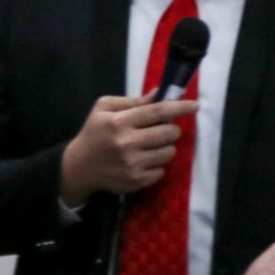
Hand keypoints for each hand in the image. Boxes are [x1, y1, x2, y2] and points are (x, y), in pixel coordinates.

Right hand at [59, 95, 199, 204]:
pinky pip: (162, 171)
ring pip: (169, 152)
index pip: (157, 112)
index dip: (179, 107)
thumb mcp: (104, 109)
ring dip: (164, 148)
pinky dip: (155, 165)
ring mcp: (132, 164)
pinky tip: (141, 161)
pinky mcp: (137, 180)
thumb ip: (133, 101)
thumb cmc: (94, 133)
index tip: (195, 105)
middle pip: (169, 133)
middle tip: (161, 130)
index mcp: (118, 122)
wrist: (78, 167)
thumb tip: (159, 94)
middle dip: (170, 129)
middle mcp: (126, 143)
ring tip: (148, 147)